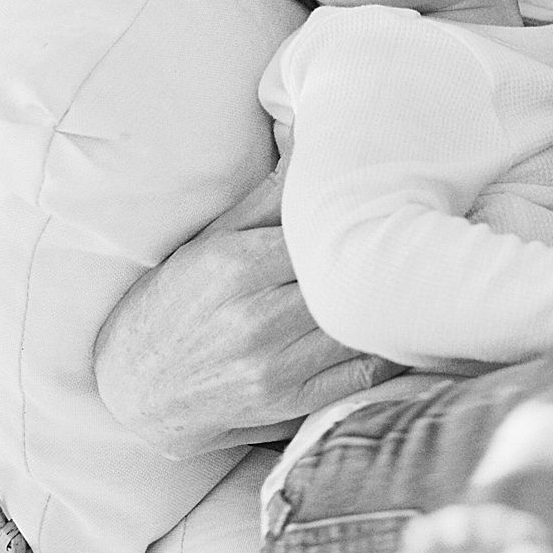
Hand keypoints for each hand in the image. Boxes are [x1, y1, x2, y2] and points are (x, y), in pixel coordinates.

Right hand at [93, 162, 400, 458]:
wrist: (134, 386)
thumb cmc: (176, 301)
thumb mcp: (211, 241)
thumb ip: (268, 200)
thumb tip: (311, 149)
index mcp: (240, 265)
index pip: (326, 234)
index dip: (362, 222)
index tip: (391, 209)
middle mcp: (257, 316)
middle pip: (348, 279)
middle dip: (381, 260)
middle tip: (419, 241)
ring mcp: (274, 365)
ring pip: (360, 326)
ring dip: (391, 305)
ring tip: (417, 280)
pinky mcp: (286, 402)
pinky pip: (359, 374)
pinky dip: (387, 351)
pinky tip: (399, 329)